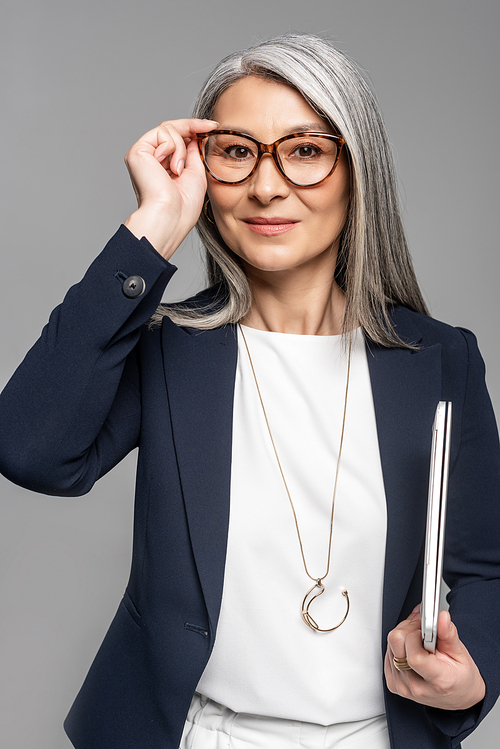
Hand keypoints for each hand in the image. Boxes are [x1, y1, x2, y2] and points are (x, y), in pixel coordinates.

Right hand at [124, 118, 217, 258]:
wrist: (172, 216)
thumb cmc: (184, 204)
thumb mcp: (195, 172)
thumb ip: (192, 152)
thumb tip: (194, 133)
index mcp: (160, 165)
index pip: (175, 138)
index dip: (194, 128)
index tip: (213, 125)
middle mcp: (148, 158)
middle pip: (170, 128)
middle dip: (192, 126)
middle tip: (211, 127)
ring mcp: (142, 154)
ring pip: (168, 129)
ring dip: (181, 148)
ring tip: (179, 171)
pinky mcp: (137, 151)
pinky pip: (163, 133)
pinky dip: (174, 148)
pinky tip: (172, 168)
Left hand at [384, 605, 485, 710]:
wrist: (457, 695)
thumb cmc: (459, 677)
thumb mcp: (461, 654)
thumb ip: (448, 634)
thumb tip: (441, 617)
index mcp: (436, 680)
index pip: (414, 656)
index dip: (417, 635)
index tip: (426, 630)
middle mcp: (415, 686)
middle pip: (396, 643)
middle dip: (410, 628)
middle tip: (424, 630)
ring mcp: (402, 686)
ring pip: (390, 644)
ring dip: (404, 636)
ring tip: (420, 641)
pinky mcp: (393, 683)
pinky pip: (387, 652)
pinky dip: (399, 645)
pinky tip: (412, 648)